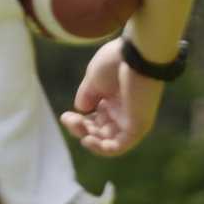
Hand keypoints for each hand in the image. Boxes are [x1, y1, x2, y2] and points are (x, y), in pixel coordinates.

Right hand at [58, 38, 163, 157]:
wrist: (136, 54)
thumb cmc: (116, 61)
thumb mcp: (94, 80)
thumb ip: (87, 96)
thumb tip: (81, 111)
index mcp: (113, 99)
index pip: (94, 120)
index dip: (78, 122)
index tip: (65, 116)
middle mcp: (123, 111)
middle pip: (99, 132)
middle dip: (81, 130)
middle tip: (70, 120)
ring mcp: (131, 120)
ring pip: (108, 142)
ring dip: (91, 141)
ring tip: (81, 132)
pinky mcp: (138, 126)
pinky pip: (120, 146)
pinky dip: (104, 148)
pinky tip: (88, 140)